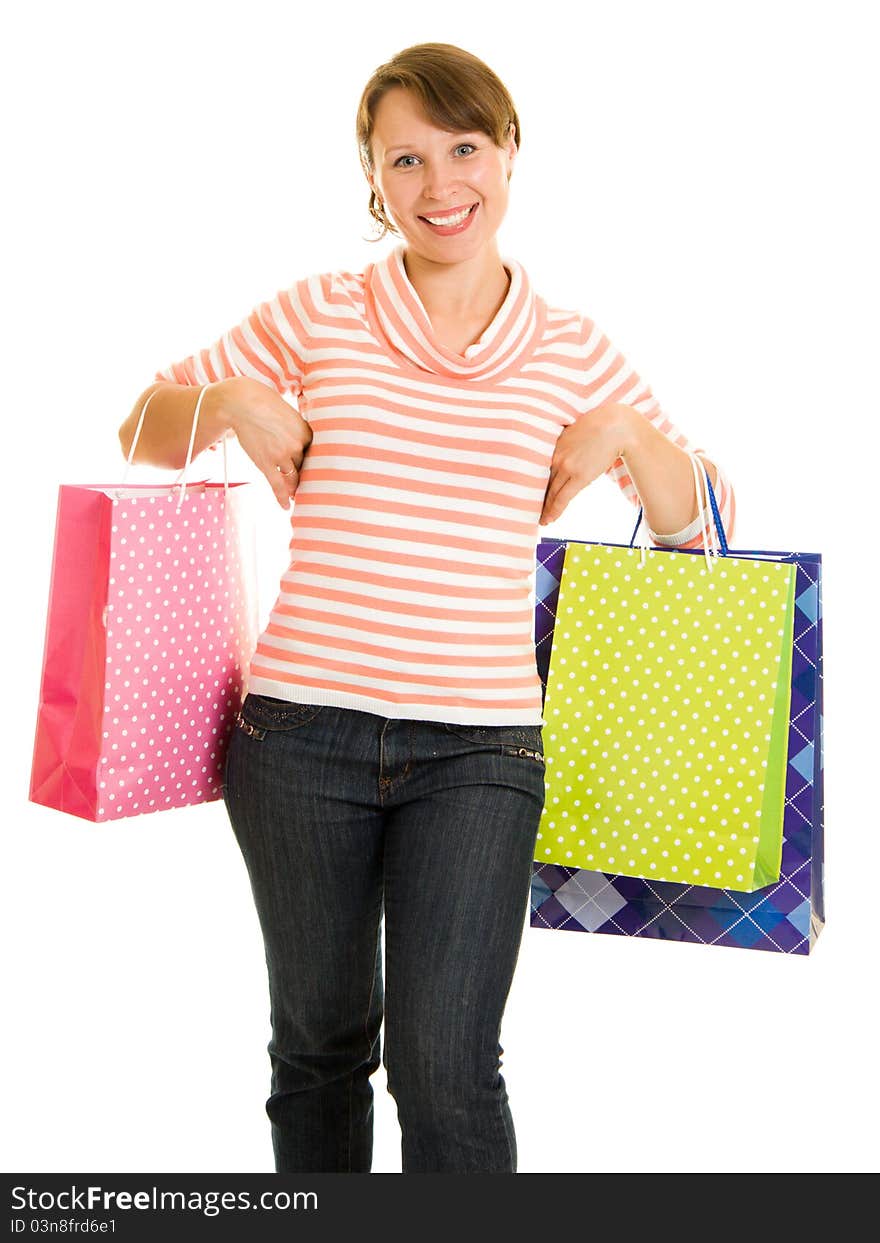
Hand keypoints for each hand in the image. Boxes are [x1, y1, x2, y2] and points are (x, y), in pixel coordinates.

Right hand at [216, 376, 312, 509]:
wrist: (241, 403)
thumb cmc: (263, 403)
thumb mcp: (289, 413)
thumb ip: (297, 428)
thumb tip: (300, 438)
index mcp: (306, 432)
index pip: (315, 454)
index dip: (313, 462)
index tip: (315, 470)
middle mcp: (297, 446)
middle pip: (305, 467)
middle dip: (305, 476)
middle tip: (309, 485)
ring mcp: (282, 456)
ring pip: (293, 479)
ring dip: (295, 488)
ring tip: (296, 496)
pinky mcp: (266, 463)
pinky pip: (278, 486)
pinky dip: (282, 498)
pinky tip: (285, 507)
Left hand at [539, 404, 634, 525]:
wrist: (616, 426)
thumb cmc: (600, 426)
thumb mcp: (575, 431)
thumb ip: (565, 444)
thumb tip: (566, 453)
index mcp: (553, 445)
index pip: (540, 471)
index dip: (534, 485)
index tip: (530, 494)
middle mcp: (556, 457)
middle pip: (542, 483)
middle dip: (536, 499)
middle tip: (530, 511)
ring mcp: (566, 467)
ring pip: (551, 493)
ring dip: (545, 509)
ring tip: (541, 520)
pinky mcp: (579, 477)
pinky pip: (562, 498)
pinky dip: (554, 511)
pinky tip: (549, 520)